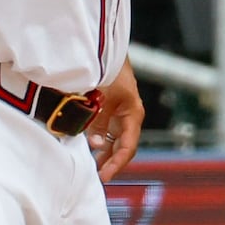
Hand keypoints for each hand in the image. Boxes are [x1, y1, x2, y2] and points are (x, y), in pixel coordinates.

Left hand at [87, 57, 143, 181]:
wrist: (105, 48)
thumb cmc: (108, 70)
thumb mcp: (103, 98)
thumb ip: (99, 123)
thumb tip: (95, 145)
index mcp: (133, 113)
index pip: (128, 146)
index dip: (117, 163)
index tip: (105, 177)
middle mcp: (129, 115)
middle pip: (123, 146)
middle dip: (112, 162)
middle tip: (98, 177)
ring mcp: (121, 111)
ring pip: (115, 139)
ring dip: (105, 152)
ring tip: (93, 166)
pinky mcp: (111, 107)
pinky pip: (108, 129)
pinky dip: (100, 140)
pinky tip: (90, 147)